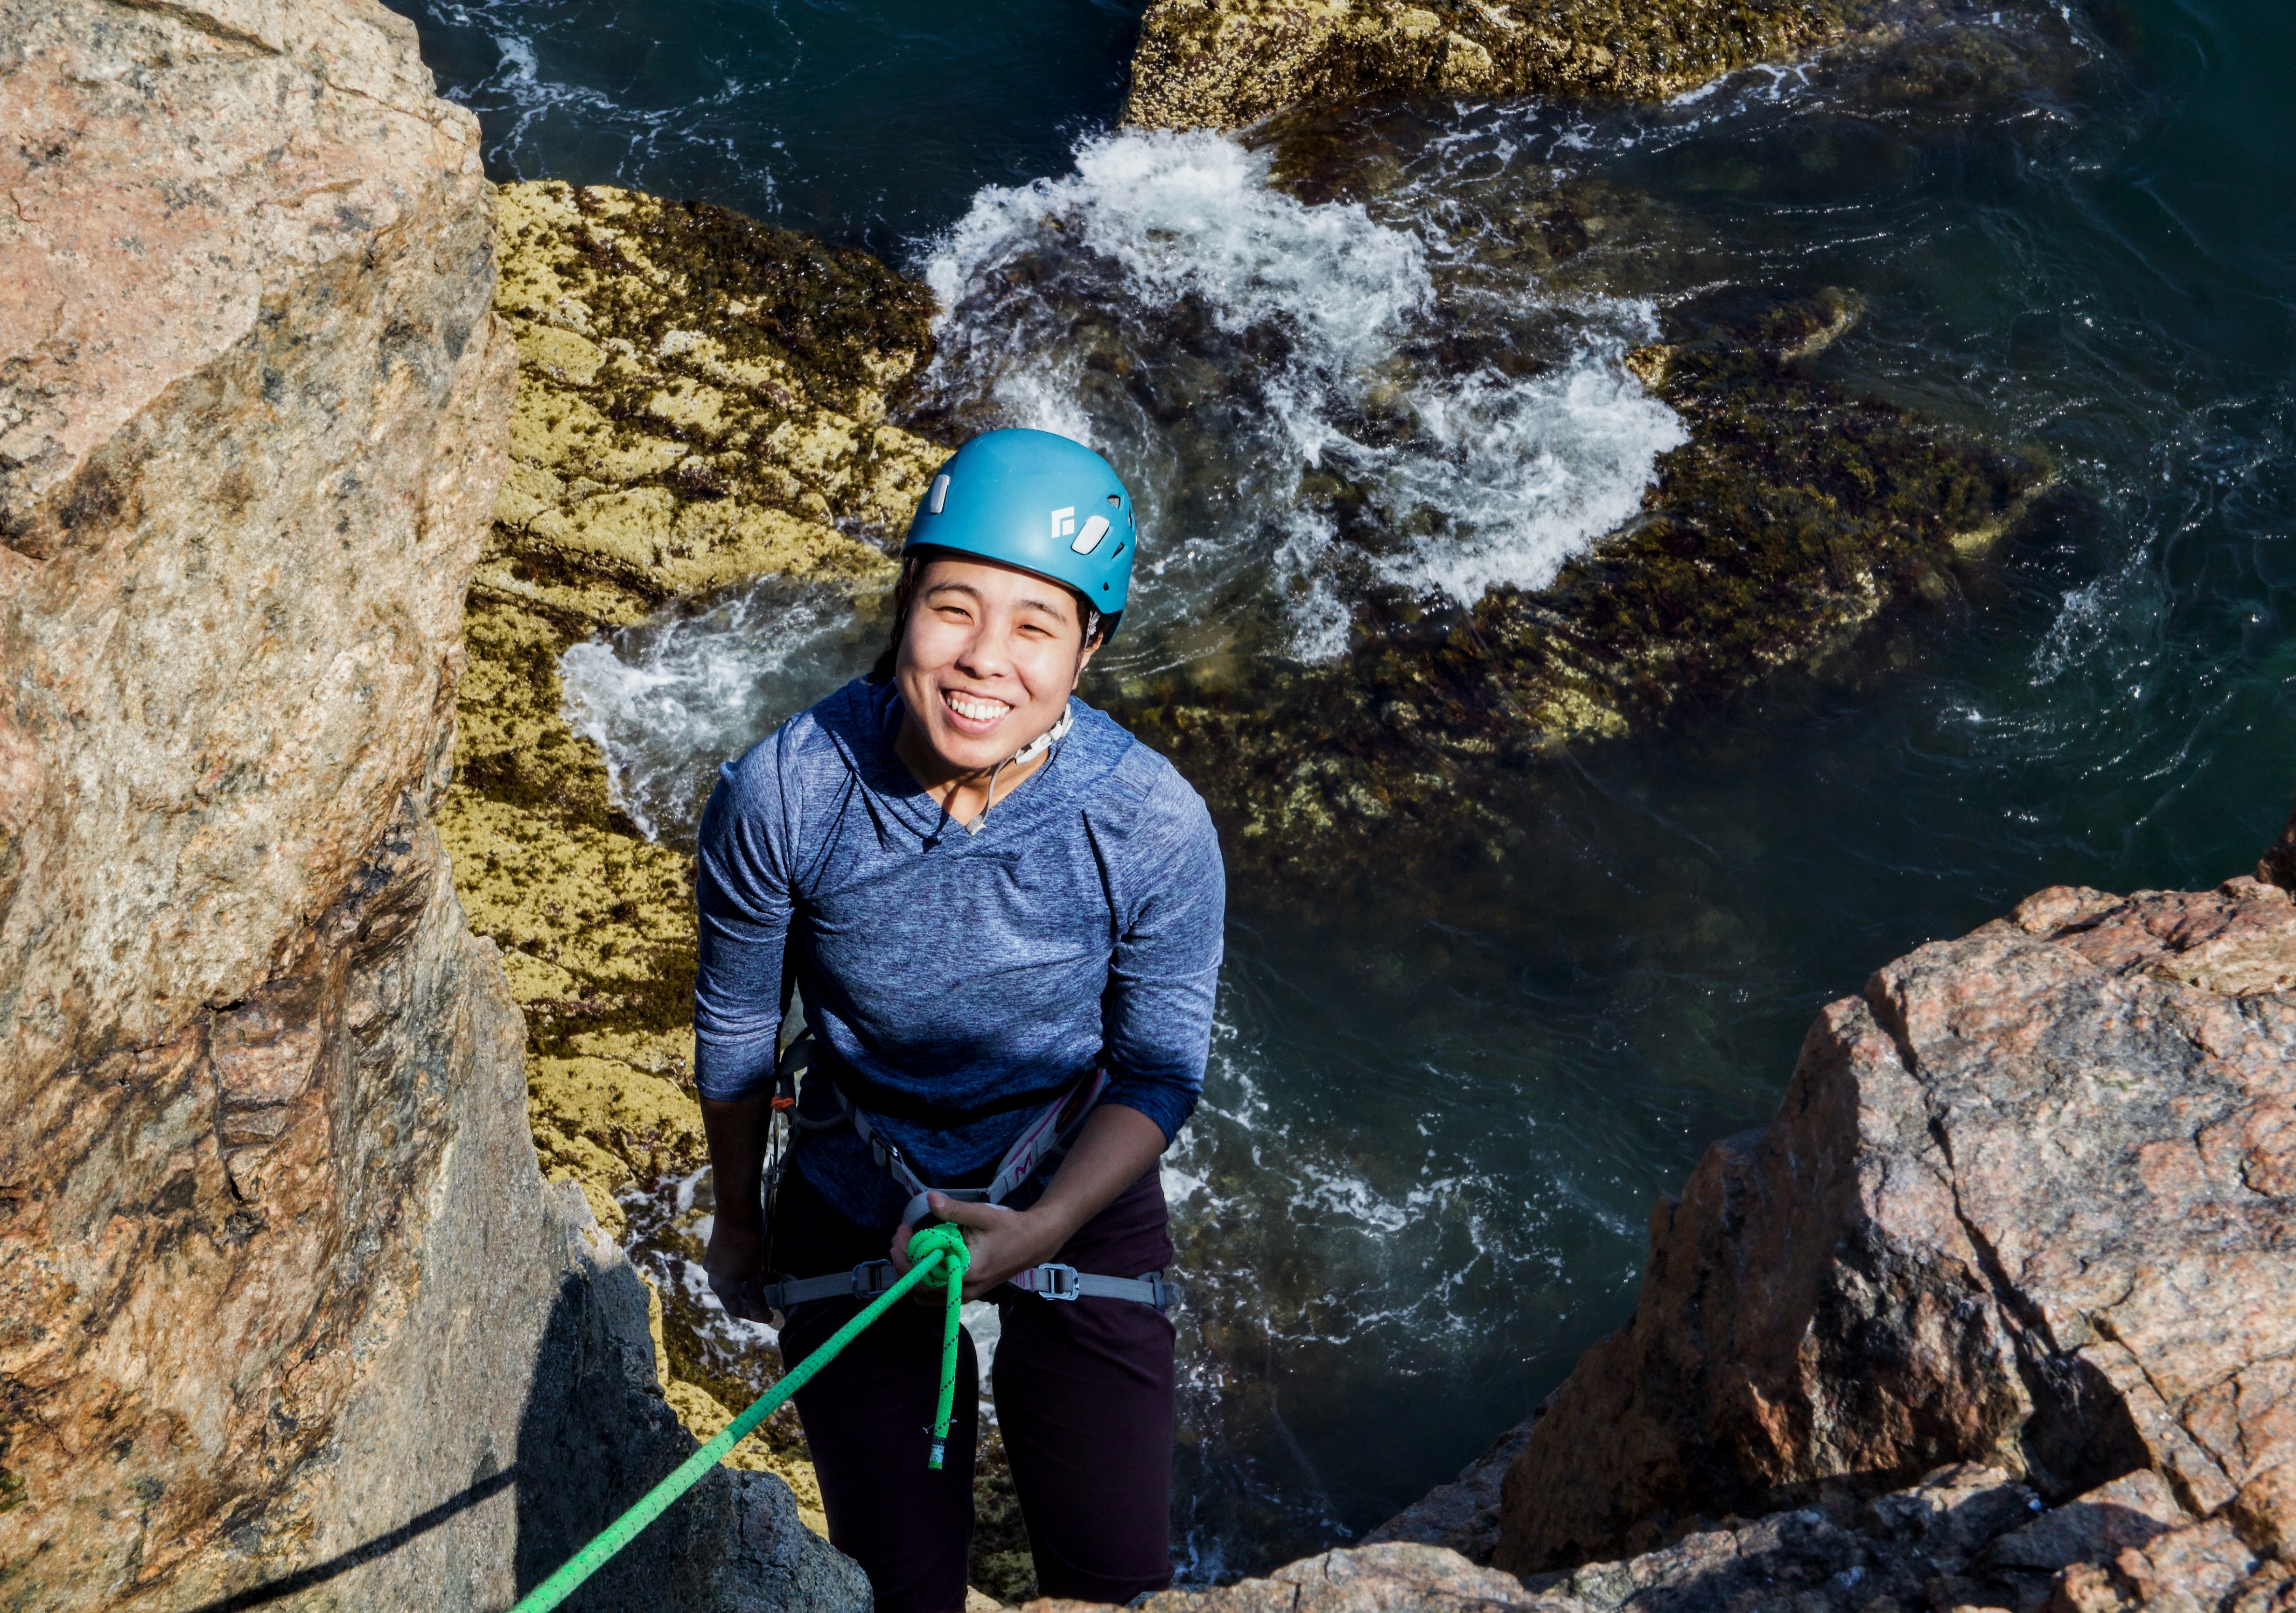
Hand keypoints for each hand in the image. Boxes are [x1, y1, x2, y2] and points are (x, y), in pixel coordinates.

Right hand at [705, 1216, 771, 1321]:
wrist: (736, 1207)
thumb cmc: (749, 1243)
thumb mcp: (757, 1274)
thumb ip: (759, 1298)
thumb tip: (763, 1319)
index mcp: (720, 1285)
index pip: (734, 1309)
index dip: (753, 1315)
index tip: (770, 1315)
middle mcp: (713, 1274)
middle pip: (735, 1293)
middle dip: (756, 1295)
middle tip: (774, 1294)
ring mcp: (714, 1260)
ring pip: (736, 1278)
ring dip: (754, 1281)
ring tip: (775, 1276)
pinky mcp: (719, 1247)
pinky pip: (734, 1265)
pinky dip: (749, 1268)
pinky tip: (764, 1262)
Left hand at [888, 1193, 1067, 1300]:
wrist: (1034, 1243)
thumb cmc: (1009, 1228)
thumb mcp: (982, 1215)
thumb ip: (954, 1210)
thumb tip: (929, 1198)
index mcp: (966, 1273)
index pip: (923, 1277)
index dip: (906, 1257)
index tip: (902, 1233)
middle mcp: (964, 1291)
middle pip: (920, 1290)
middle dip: (905, 1264)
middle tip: (901, 1238)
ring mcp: (966, 1296)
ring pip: (927, 1296)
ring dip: (913, 1274)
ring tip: (908, 1247)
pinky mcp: (968, 1293)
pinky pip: (938, 1295)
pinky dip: (925, 1279)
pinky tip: (925, 1257)